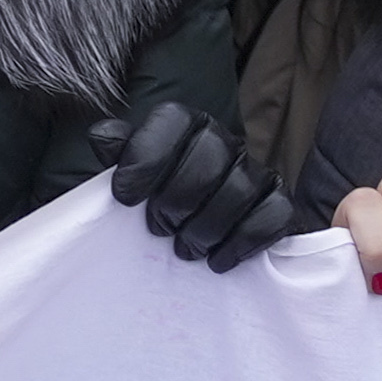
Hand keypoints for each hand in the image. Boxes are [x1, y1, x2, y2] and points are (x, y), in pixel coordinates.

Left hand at [106, 98, 309, 268]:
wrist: (193, 224)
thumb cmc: (155, 196)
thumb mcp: (128, 172)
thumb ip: (116, 152)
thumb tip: (104, 136)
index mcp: (187, 123)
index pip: (173, 121)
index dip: (145, 158)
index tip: (124, 196)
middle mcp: (225, 139)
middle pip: (210, 156)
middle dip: (177, 199)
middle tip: (157, 228)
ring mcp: (255, 169)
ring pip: (241, 188)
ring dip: (206, 227)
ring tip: (184, 249)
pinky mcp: (277, 200)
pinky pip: (274, 214)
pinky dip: (244, 241)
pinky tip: (218, 259)